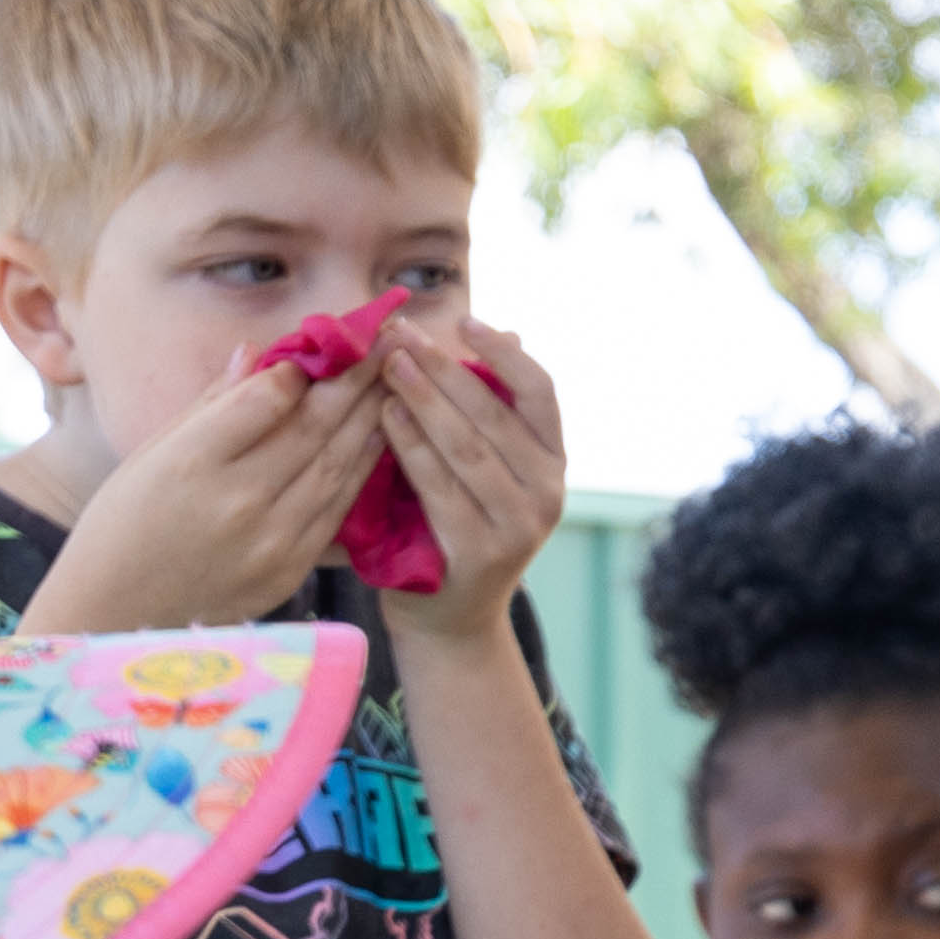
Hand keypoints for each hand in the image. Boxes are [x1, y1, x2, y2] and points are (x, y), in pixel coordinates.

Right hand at [21, 337, 388, 634]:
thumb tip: (256, 352)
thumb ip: (210, 405)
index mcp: (192, 461)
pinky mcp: (290, 571)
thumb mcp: (150, 453)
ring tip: (395, 378)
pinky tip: (379, 437)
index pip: (264, 399)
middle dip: (355, 379)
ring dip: (370, 418)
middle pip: (310, 427)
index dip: (302, 366)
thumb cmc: (124, 523)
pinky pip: (337, 510)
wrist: (118, 613)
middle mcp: (238, 501)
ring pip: (334, 466)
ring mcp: (271, 541)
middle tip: (387, 339)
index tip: (331, 336)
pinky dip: (361, 470)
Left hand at [372, 314, 570, 636]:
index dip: (503, 353)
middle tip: (399, 335)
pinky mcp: (482, 554)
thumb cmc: (458, 524)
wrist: (449, 616)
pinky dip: (411, 448)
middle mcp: (547, 493)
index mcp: (553, 462)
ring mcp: (518, 527)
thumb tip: (504, 331)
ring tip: (387, 364)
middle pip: (493, 413)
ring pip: (466, 448)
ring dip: (423, 399)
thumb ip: (489, 410)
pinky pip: (440, 488)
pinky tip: (386, 416)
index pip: (540, 391)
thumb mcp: (485, 465)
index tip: (463, 321)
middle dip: (442, 368)